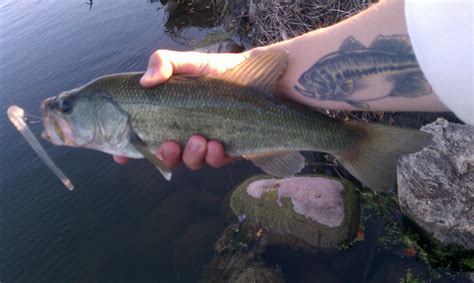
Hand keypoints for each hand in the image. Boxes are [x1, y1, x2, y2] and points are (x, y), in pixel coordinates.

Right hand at [113, 50, 248, 168]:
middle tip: (170, 145)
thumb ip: (164, 63)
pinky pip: (217, 162)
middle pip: (166, 156)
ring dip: (192, 156)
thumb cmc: (219, 70)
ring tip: (200, 140)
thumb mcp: (189, 62)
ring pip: (191, 162)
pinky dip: (214, 157)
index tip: (122, 156)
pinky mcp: (229, 150)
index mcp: (169, 116)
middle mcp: (184, 133)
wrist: (257, 76)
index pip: (144, 137)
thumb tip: (145, 82)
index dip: (130, 149)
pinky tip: (217, 145)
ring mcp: (206, 143)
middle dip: (165, 157)